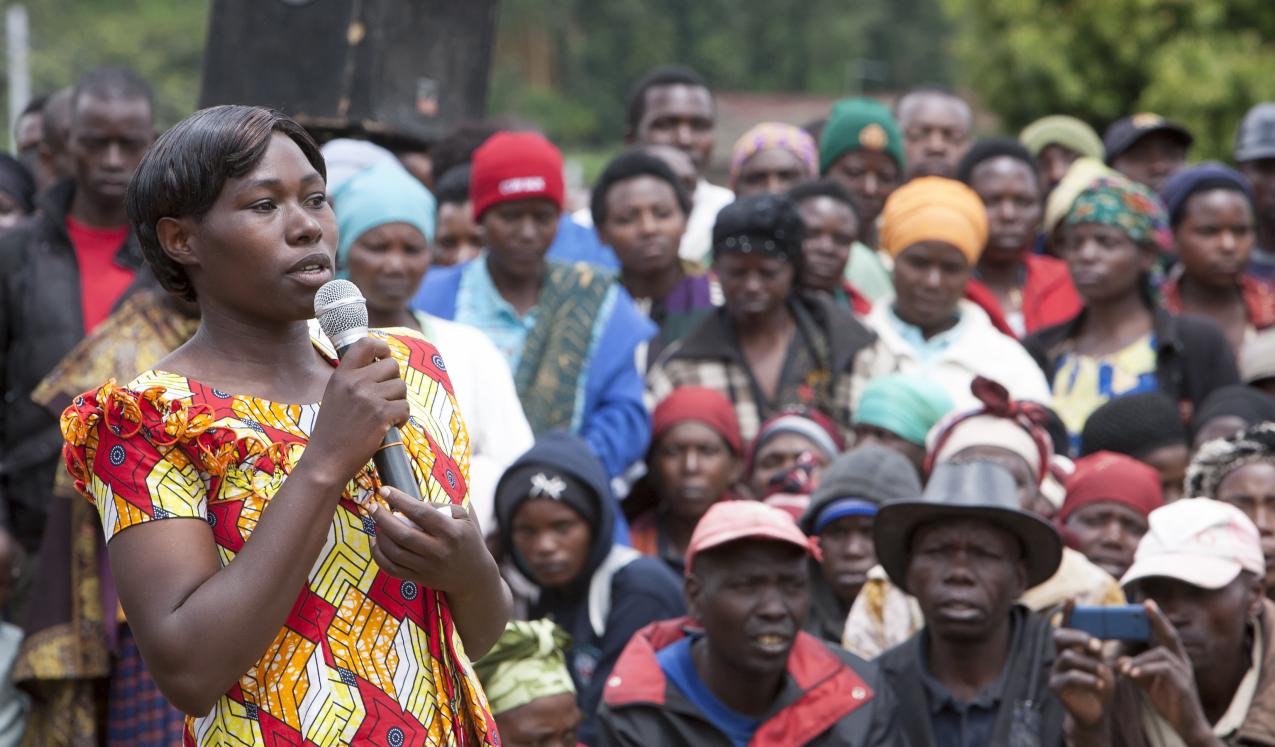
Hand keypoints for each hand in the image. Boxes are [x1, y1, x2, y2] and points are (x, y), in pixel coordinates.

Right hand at [305, 338, 408, 486]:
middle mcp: (354, 382)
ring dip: (398, 402)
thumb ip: (354, 379)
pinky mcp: (381, 414)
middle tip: (385, 399)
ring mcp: (368, 397)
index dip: (382, 347)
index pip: (365, 344)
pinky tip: (388, 427)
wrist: (326, 461)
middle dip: (394, 382)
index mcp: (341, 375)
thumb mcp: (335, 395)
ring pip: (402, 387)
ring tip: (384, 416)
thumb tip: (383, 363)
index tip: (386, 356)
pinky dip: (401, 419)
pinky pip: (405, 408)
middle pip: (392, 365)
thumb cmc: (333, 431)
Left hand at [370, 487, 497, 597]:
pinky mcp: (418, 579)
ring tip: (376, 522)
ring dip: (380, 535)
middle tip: (372, 506)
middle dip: (382, 518)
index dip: (400, 500)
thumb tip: (412, 502)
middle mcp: (438, 551)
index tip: (385, 490)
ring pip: (394, 552)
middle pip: (403, 534)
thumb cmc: (467, 541)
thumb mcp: (464, 518)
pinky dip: (378, 555)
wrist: (474, 577)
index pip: (420, 513)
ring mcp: (427, 567)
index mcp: (451, 532)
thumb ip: (441, 506)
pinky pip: (391, 569)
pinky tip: (375, 542)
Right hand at [1051, 600, 1116, 728]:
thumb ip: (1102, 650)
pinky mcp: (1056, 686)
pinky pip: (1069, 677)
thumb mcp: (1104, 663)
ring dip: (1090, 664)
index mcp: (1072, 646)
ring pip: (1068, 658)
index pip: (1067, 624)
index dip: (1069, 611)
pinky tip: (1100, 684)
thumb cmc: (1100, 683)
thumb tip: (1114, 632)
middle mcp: (1059, 654)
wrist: (1097, 712)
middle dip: (1078, 637)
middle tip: (1097, 645)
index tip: (1073, 597)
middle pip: (1059, 636)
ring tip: (1104, 672)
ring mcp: (1055, 670)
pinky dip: (1087, 679)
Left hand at [1117, 600, 1213, 743]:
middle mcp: (1182, 661)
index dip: (1157, 619)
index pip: (1165, 634)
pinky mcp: (1182, 684)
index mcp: (1174, 659)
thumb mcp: (1148, 683)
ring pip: (1160, 654)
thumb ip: (1135, 670)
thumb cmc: (1169, 702)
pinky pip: (1163, 670)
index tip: (1147, 603)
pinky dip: (1146, 670)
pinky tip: (1131, 674)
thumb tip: (1117, 661)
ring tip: (1123, 668)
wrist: (1187, 725)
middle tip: (1147, 605)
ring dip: (1139, 659)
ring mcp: (1184, 672)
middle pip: (1170, 635)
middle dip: (1159, 619)